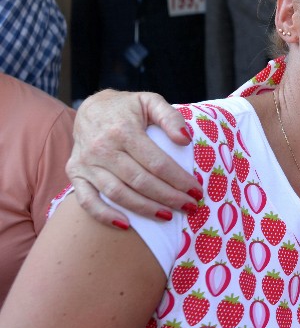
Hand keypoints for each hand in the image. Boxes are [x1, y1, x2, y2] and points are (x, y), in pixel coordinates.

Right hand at [66, 90, 197, 227]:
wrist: (90, 109)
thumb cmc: (127, 108)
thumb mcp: (150, 101)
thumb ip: (170, 117)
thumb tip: (186, 140)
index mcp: (123, 130)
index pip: (156, 162)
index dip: (178, 179)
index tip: (196, 191)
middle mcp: (102, 148)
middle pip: (140, 181)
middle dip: (168, 197)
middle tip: (190, 207)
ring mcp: (86, 163)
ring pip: (117, 194)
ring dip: (144, 209)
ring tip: (168, 216)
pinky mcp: (75, 174)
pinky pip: (87, 201)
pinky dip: (105, 216)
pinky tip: (127, 225)